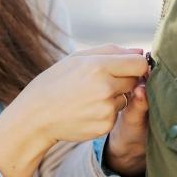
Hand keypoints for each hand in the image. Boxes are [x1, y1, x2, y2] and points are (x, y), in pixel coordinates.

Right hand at [0, 45, 147, 176]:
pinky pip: (116, 114)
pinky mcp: (105, 125)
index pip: (140, 64)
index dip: (136, 65)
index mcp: (98, 66)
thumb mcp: (76, 58)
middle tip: (99, 82)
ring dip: (113, 96)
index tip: (127, 67)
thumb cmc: (55, 82)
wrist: (35, 116)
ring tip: (87, 98)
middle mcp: (105, 88)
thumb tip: (141, 53)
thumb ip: (110, 51)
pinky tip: (85, 110)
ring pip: (125, 98)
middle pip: (135, 81)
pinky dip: (105, 112)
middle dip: (123, 80)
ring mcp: (106, 109)